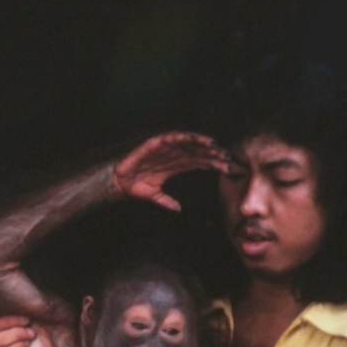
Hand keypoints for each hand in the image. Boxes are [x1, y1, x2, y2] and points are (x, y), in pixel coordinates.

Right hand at [111, 131, 232, 211]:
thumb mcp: (155, 197)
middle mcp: (173, 155)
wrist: (119, 182)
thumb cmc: (136, 187)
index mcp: (176, 166)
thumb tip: (179, 210)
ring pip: (187, 144)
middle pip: (197, 152)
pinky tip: (194, 138)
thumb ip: (167, 202)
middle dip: (212, 154)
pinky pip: (171, 137)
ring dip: (201, 143)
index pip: (199, 163)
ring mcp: (165, 148)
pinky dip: (182, 136)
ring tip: (214, 145)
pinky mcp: (155, 144)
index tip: (227, 168)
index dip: (213, 164)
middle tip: (226, 157)